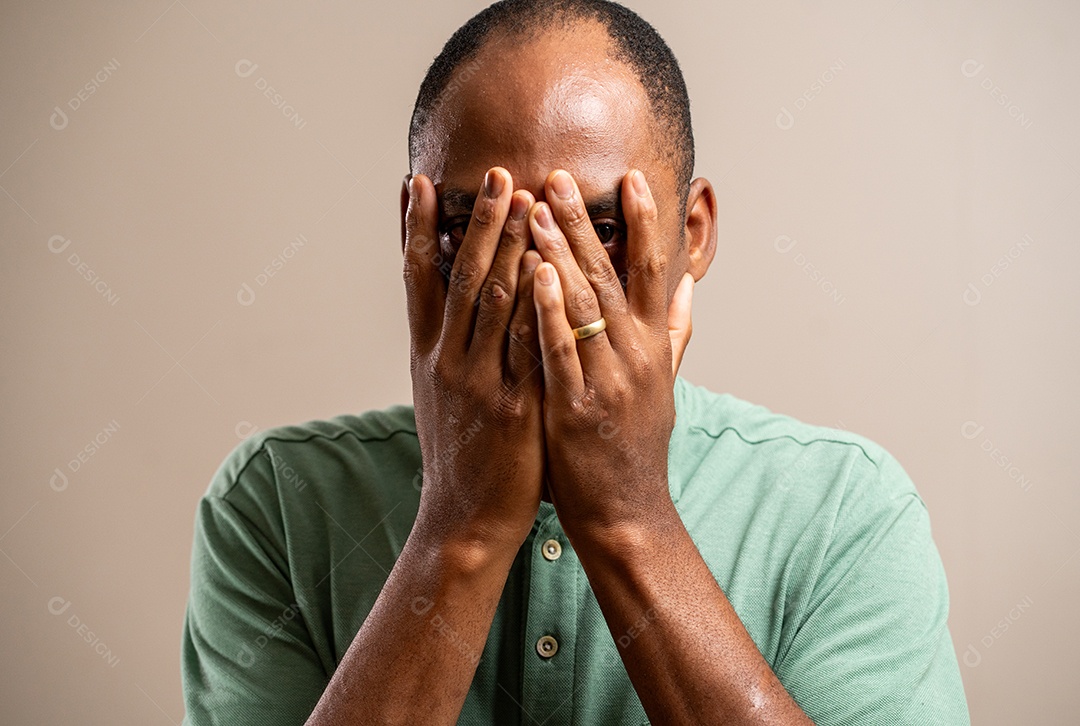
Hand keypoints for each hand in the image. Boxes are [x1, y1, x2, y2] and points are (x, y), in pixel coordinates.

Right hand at [402, 167, 544, 550]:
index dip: (414, 228)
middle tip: (495, 172)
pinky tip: (552, 269)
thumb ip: (444, 347)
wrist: (463, 519)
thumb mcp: (439, 394)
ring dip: (509, 246)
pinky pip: (528, 347)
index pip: (416, 278)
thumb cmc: (459, 453)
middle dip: (477, 222)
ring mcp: (479, 382)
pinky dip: (538, 304)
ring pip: (493, 301)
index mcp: (427, 355)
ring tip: (525, 198)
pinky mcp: (514, 408)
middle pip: (460, 277)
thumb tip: (445, 304)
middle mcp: (446, 361)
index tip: (415, 181)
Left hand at [527, 168, 693, 539]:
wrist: (628, 513)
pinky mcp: (575, 409)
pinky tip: (534, 275)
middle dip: (584, 224)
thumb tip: (690, 282)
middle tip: (559, 177)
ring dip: (560, 254)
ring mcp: (607, 381)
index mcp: (655, 348)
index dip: (644, 223)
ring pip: (584, 306)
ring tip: (535, 208)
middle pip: (610, 277)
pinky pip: (560, 352)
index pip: (653, 272)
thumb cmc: (639, 446)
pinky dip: (548, 312)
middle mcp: (636, 357)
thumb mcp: (666, 385)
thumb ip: (676, 330)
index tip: (631, 177)